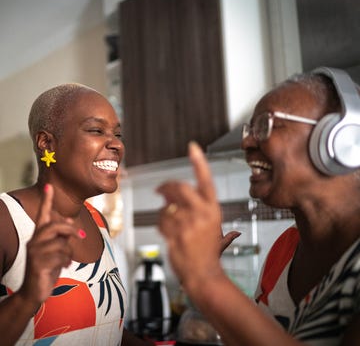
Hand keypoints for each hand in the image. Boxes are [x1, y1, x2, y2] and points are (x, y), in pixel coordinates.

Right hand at [18, 184, 81, 309]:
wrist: (35, 292)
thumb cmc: (48, 268)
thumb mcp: (58, 250)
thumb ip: (63, 236)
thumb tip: (71, 221)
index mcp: (39, 236)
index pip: (42, 215)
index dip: (47, 200)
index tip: (49, 186)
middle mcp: (34, 241)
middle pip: (55, 226)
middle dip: (71, 229)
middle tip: (81, 236)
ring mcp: (34, 253)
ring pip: (61, 243)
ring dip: (69, 252)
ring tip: (66, 260)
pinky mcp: (37, 264)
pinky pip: (61, 256)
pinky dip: (67, 261)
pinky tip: (64, 267)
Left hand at [157, 142, 239, 285]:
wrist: (202, 275)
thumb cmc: (210, 255)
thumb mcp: (219, 236)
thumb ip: (225, 230)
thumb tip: (235, 233)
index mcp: (213, 209)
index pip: (206, 180)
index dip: (199, 162)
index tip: (193, 147)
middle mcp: (201, 213)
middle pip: (180, 187)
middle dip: (167, 185)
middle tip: (161, 188)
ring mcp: (187, 223)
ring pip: (167, 205)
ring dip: (163, 209)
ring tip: (168, 218)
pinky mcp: (174, 233)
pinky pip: (160, 219)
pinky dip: (160, 222)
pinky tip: (167, 229)